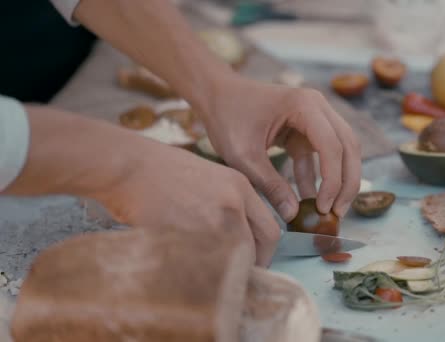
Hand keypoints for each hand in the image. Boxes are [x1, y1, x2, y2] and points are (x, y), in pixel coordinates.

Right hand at [93, 142, 279, 265]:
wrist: (130, 166)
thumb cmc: (163, 171)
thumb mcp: (211, 178)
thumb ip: (232, 204)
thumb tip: (241, 238)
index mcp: (241, 188)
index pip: (271, 231)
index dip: (266, 254)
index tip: (255, 263)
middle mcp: (233, 204)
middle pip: (256, 251)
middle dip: (249, 269)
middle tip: (236, 278)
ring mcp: (211, 220)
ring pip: (233, 261)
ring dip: (226, 272)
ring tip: (212, 275)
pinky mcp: (188, 234)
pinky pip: (205, 263)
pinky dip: (202, 272)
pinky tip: (191, 269)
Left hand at [198, 76, 361, 220]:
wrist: (216, 96)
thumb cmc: (227, 117)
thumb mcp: (244, 156)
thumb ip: (270, 185)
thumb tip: (293, 215)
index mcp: (304, 105)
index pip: (332, 146)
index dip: (333, 180)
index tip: (323, 208)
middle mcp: (317, 107)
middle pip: (348, 146)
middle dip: (346, 182)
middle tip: (337, 213)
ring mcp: (315, 117)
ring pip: (341, 151)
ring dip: (339, 180)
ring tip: (331, 211)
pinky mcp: (306, 130)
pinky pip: (322, 155)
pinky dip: (319, 177)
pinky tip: (311, 201)